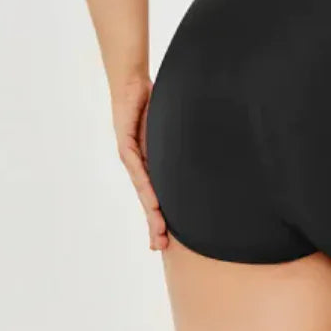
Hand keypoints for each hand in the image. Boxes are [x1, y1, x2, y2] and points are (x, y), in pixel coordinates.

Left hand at [111, 74, 167, 250]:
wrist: (132, 83)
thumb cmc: (154, 104)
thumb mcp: (169, 132)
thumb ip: (180, 148)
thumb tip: (205, 157)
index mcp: (150, 164)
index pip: (155, 196)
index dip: (160, 218)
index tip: (166, 240)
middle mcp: (138, 165)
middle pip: (147, 200)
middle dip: (154, 223)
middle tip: (161, 246)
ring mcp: (131, 156)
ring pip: (142, 190)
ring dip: (151, 211)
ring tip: (160, 230)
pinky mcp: (126, 145)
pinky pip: (138, 168)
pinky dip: (146, 186)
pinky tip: (154, 201)